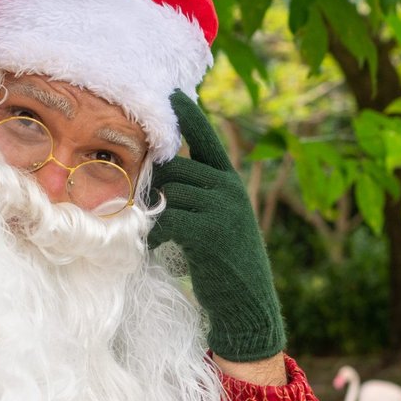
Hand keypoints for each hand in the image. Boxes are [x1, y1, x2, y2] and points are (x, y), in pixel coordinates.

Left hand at [148, 92, 284, 362]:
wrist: (247, 306)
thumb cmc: (225, 267)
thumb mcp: (218, 223)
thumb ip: (198, 196)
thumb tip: (159, 176)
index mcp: (232, 184)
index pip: (208, 141)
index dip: (189, 118)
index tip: (173, 94)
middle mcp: (230, 189)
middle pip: (175, 169)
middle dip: (157, 189)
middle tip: (153, 215)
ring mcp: (223, 208)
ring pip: (168, 194)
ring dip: (156, 217)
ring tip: (165, 239)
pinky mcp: (211, 230)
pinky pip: (167, 219)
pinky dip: (157, 235)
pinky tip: (161, 249)